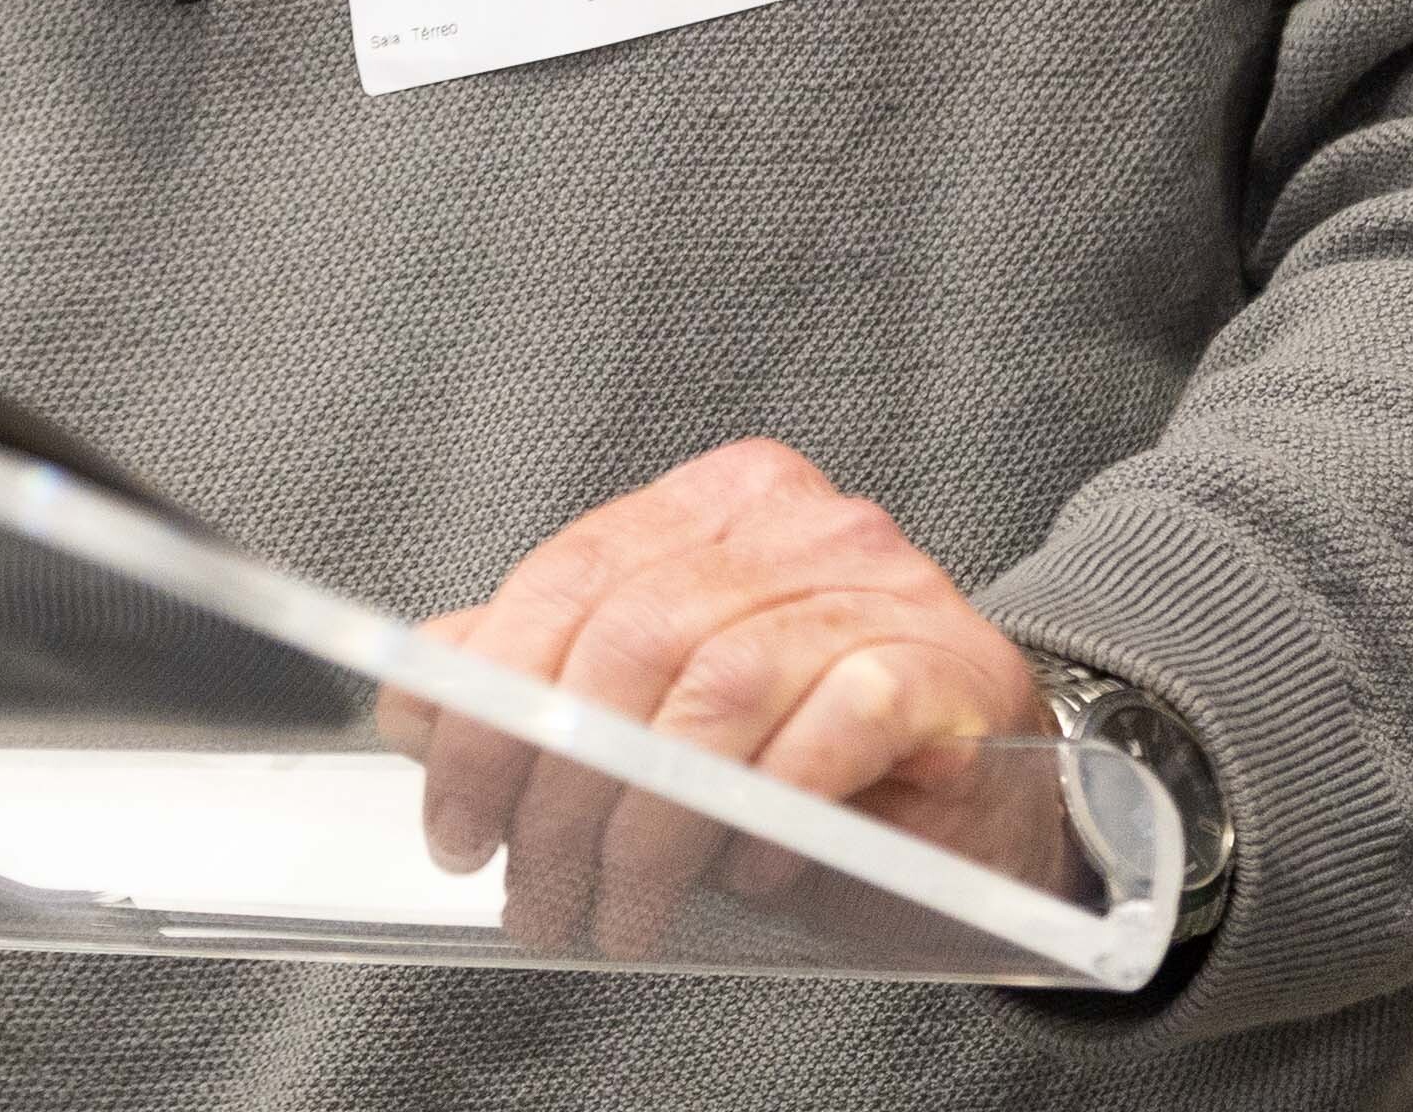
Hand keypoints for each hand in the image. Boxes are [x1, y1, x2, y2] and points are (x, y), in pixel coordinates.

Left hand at [382, 437, 1067, 960]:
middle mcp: (792, 524)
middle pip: (630, 643)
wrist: (996, 789)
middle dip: (559, 789)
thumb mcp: (660, 706)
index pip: (562, 584)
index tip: (455, 818)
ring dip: (650, 825)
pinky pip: (835, 723)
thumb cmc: (813, 749)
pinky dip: (773, 801)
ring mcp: (879, 585)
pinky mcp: (951, 666)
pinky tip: (747, 865)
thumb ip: (543, 681)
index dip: (489, 709)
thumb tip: (416, 701)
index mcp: (706, 504)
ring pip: (716, 691)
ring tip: (620, 908)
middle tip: (533, 890)